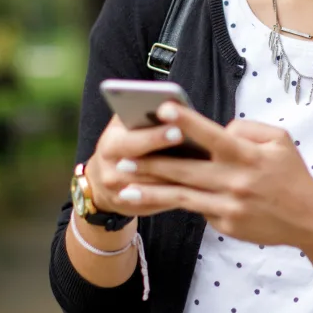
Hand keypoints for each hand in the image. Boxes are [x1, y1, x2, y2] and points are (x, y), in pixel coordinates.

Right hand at [84, 109, 201, 217]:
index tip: (179, 130)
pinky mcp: (137, 208)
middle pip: (145, 168)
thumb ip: (138, 113)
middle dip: (172, 158)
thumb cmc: (124, 142)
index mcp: (110, 146)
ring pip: (157, 188)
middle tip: (199, 151)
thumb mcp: (123, 125)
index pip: (131, 141)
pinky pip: (163, 202)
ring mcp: (123, 195)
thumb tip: (171, 103)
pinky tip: (204, 182)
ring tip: (210, 165)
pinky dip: (183, 192)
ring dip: (183, 177)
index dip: (155, 137)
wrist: (102, 183)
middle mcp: (112, 173)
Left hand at [93, 101, 312, 249]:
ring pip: (182, 197)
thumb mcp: (279, 140)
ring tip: (124, 188)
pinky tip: (155, 198)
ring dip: (151, 192)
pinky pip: (198, 210)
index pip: (212, 135)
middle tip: (123, 158)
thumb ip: (247, 130)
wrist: (310, 218)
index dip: (187, 122)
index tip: (164, 109)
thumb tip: (219, 130)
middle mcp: (235, 182)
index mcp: (248, 156)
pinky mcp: (226, 225)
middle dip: (152, 164)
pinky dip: (178, 203)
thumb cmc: (291, 173)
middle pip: (186, 171)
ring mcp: (229, 207)